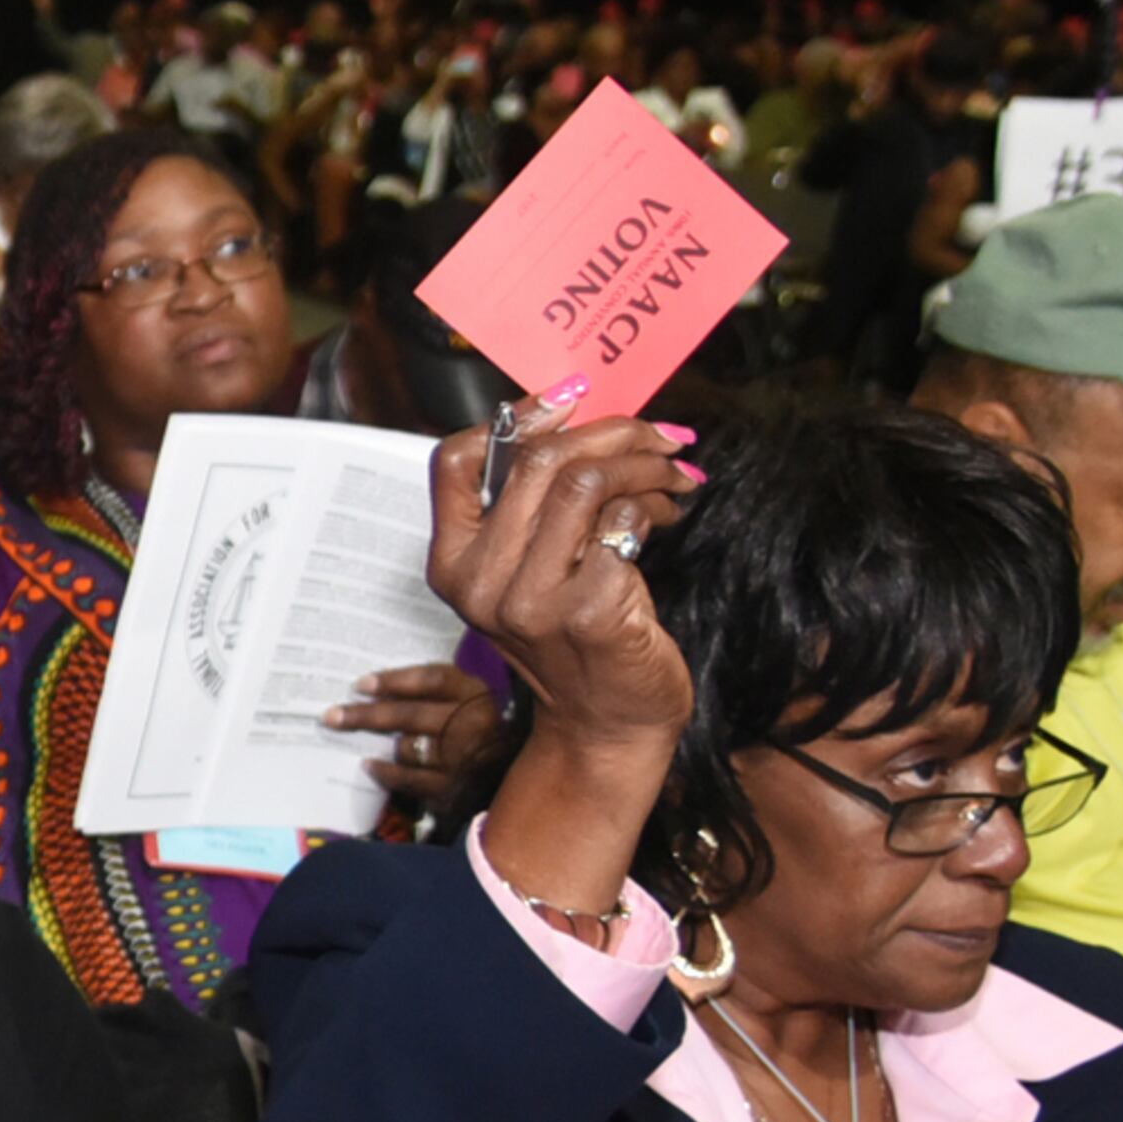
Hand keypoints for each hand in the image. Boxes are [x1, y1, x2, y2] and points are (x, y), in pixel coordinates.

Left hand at [327, 660, 497, 803]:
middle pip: (411, 714)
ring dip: (379, 745)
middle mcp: (473, 723)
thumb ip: (436, 692)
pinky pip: (409, 779)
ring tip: (353, 739)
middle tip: (332, 715)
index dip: (393, 680)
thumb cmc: (479, 731)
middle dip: (366, 714)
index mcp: (476, 694)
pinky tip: (370, 767)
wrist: (514, 779)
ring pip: (408, 747)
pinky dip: (387, 773)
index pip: (432, 679)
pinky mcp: (455, 789)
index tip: (360, 684)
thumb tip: (378, 688)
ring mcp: (465, 758)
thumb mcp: (469, 702)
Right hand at [426, 398, 696, 762]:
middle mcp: (479, 582)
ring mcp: (529, 602)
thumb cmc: (575, 634)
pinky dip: (654, 505)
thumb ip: (531, 505)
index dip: (516, 418)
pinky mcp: (587, 612)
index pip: (453, 461)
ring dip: (643, 464)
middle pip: (537, 460)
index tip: (570, 400)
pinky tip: (668, 516)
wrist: (608, 721)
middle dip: (612, 431)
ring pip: (585, 482)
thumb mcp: (527, 570)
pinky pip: (624, 520)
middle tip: (656, 436)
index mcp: (452, 563)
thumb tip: (580, 413)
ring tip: (671, 476)